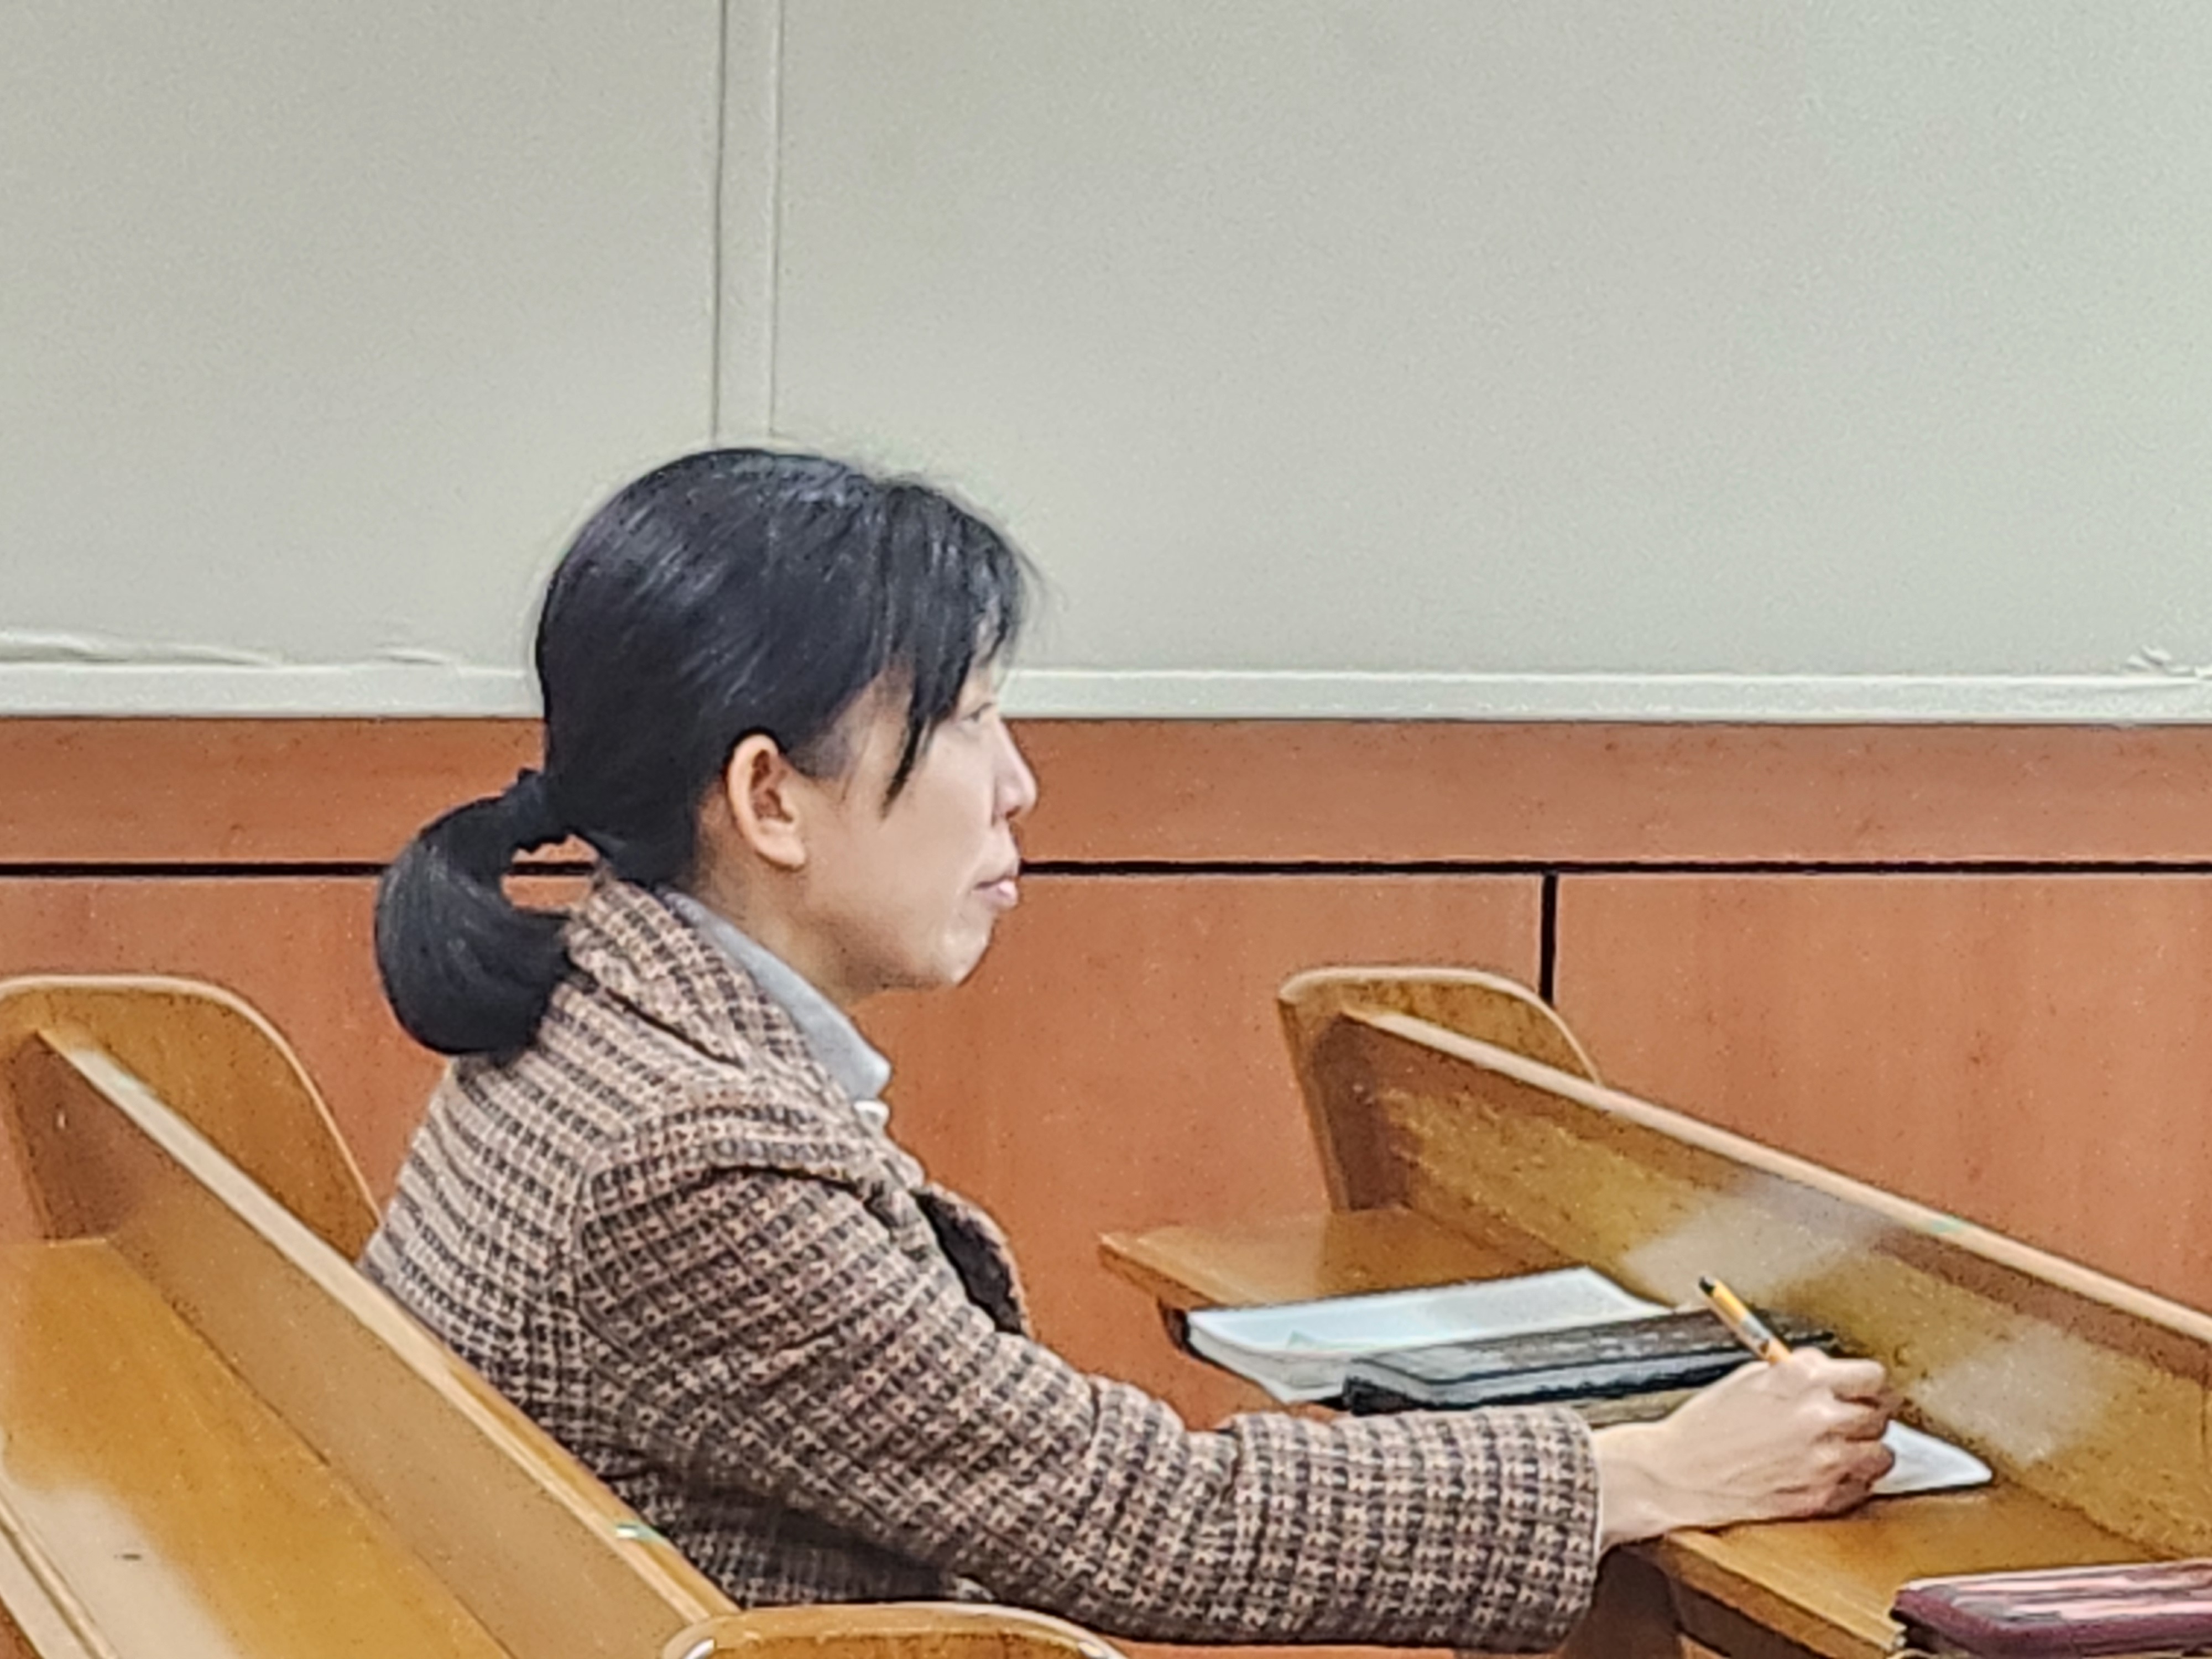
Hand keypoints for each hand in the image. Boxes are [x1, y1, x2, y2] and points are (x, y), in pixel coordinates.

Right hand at [1590, 1350, 1894, 1548]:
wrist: (1680, 1474)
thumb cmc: (1706, 1426)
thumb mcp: (1749, 1378)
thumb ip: (1797, 1372)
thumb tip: (1829, 1371)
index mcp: (1802, 1380)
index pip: (1872, 1377)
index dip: (1866, 1382)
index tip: (1862, 1387)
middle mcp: (1821, 1418)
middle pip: (1881, 1415)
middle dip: (1866, 1413)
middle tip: (1848, 1416)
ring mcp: (1825, 1462)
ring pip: (1882, 1454)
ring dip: (1865, 1449)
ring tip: (1840, 1446)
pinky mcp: (1823, 1498)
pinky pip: (1863, 1487)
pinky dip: (1850, 1479)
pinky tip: (1824, 1470)